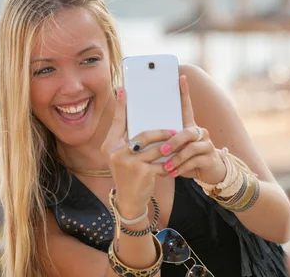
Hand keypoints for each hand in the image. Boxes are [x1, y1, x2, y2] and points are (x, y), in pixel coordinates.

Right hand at [100, 89, 175, 217]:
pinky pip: (161, 162)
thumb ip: (127, 140)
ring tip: (179, 142)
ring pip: (156, 148)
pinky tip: (178, 158)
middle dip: (161, 132)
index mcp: (109, 145)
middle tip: (174, 130)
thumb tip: (139, 118)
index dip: (121, 107)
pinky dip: (170, 160)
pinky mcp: (143, 173)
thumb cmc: (128, 173)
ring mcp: (129, 163)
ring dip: (170, 145)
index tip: (123, 90)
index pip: (117, 122)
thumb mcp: (122, 156)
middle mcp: (116, 153)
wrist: (129, 199)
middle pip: (144, 135)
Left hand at [157, 75, 226, 184]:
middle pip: (187, 132)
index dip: (185, 92)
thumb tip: (139, 136)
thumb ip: (164, 141)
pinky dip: (181, 168)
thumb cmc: (187, 158)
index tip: (181, 78)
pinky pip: (194, 162)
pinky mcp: (210, 158)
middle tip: (161, 150)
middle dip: (173, 142)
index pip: (187, 107)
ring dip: (176, 159)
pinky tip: (172, 173)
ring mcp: (207, 145)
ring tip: (165, 167)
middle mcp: (200, 132)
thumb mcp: (176, 149)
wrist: (209, 172)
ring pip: (190, 149)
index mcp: (189, 127)